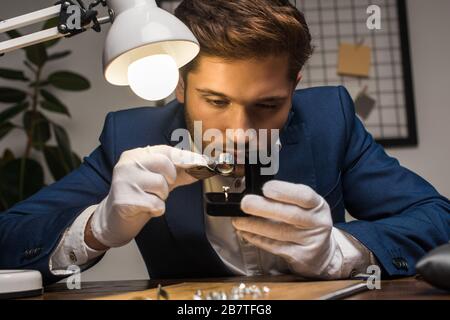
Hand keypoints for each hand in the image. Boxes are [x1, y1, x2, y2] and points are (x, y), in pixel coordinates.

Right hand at [88, 145, 207, 247]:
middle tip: (162, 188)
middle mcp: (128, 164)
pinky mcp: (124, 199)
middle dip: (170, 179)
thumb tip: (203, 166)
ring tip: (149, 198)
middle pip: (165, 164)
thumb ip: (179, 172)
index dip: (186, 157)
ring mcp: (124, 181)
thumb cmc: (138, 196)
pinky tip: (145, 208)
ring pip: (161, 185)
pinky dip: (156, 209)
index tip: (203, 163)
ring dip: (161, 197)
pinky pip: (155, 204)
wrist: (113, 219)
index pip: (166, 151)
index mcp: (136, 155)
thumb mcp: (159, 180)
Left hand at [232, 180, 341, 278]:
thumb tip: (255, 191)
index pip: (304, 195)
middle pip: (290, 214)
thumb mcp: (306, 207)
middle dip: (263, 208)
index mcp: (317, 205)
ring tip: (238, 220)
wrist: (323, 254)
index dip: (284, 191)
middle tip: (245, 203)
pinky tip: (246, 233)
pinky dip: (257, 239)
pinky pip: (274, 247)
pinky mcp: (300, 257)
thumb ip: (287, 198)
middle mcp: (317, 222)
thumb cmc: (307, 224)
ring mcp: (310, 241)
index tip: (265, 188)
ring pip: (279, 232)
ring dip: (254, 225)